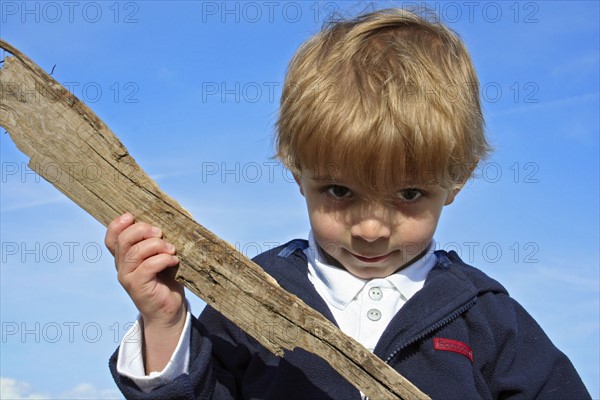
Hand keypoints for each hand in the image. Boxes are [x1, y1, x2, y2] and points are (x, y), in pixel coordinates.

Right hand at [105, 212, 185, 371]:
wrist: (168, 310)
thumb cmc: (166, 280)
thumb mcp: (160, 257)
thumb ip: (155, 243)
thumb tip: (164, 222)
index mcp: (124, 256)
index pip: (111, 237)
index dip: (117, 224)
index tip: (132, 216)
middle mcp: (122, 266)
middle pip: (123, 240)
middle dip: (142, 230)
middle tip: (160, 232)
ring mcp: (128, 277)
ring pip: (136, 252)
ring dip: (157, 245)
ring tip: (171, 249)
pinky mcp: (138, 287)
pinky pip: (148, 266)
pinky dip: (163, 259)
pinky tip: (174, 260)